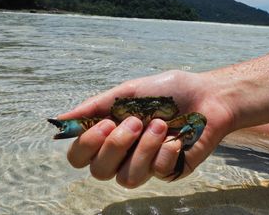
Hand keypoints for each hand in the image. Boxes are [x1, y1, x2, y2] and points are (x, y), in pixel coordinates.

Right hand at [58, 70, 234, 187]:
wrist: (207, 95)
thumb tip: (60, 119)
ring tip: (161, 124)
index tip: (107, 123)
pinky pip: (157, 173)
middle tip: (135, 121)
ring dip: (143, 148)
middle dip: (116, 146)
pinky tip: (177, 137)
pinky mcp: (169, 170)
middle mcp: (124, 154)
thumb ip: (97, 106)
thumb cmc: (168, 91)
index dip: (86, 145)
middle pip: (99, 172)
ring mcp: (146, 164)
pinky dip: (165, 152)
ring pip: (127, 178)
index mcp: (111, 134)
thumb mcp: (130, 92)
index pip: (80, 156)